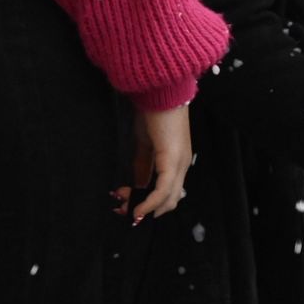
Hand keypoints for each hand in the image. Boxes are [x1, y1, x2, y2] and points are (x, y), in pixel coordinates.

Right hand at [116, 103, 191, 221]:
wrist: (160, 94)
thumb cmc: (153, 115)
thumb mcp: (146, 145)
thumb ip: (143, 166)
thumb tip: (137, 186)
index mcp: (177, 161)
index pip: (167, 192)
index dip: (148, 203)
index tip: (125, 204)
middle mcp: (182, 165)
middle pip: (169, 200)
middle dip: (145, 209)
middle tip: (122, 209)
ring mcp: (179, 163)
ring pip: (167, 198)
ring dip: (143, 207)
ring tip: (122, 205)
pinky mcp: (172, 160)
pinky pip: (162, 190)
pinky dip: (149, 203)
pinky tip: (136, 208)